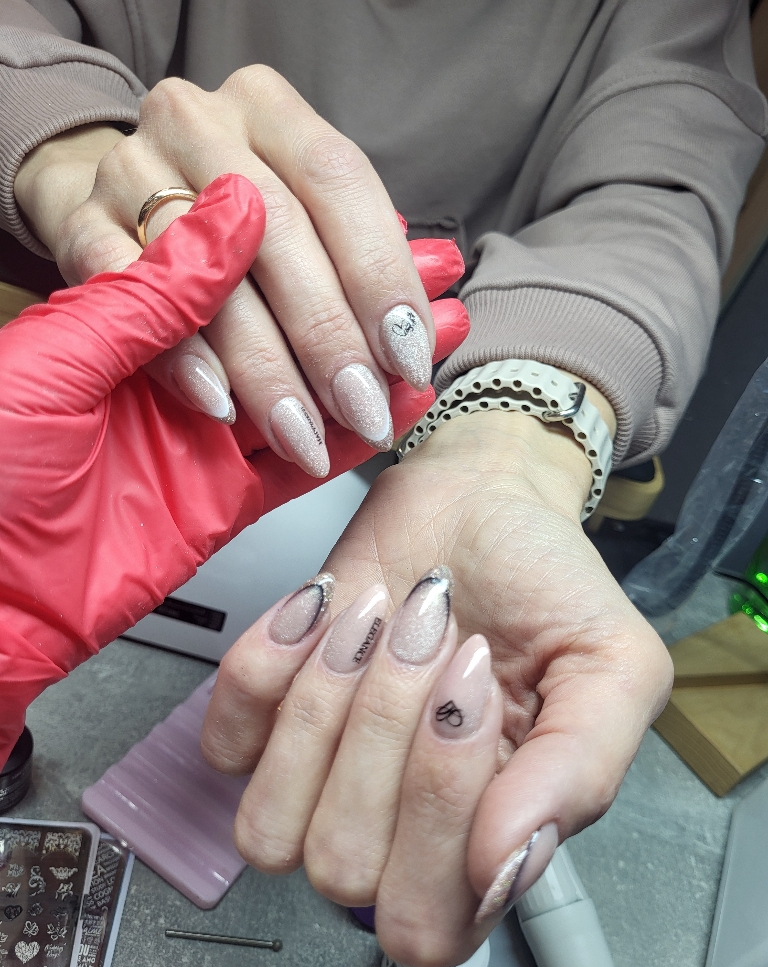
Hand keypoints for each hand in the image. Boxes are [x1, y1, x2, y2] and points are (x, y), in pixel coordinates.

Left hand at [0, 174, 463, 770]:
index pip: (238, 257)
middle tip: (429, 270)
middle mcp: (177, 368)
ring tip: (439, 326)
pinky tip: (407, 402)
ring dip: (377, 358)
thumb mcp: (62, 357)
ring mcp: (205, 437)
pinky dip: (358, 437)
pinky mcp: (223, 502)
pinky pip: (303, 465)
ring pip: (311, 390)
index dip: (310, 236)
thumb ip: (159, 286)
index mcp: (127, 315)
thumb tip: (236, 206)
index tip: (371, 214)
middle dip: (365, 295)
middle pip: (289, 321)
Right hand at [14, 68, 444, 468]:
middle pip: (279, 230)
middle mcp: (200, 122)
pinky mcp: (79, 223)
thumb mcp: (309, 226)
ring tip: (304, 434)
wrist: (124, 206)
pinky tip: (222, 408)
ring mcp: (129, 166)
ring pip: (208, 270)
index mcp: (271, 110)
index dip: (382, 275)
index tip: (411, 359)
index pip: (341, 182)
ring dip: (264, 367)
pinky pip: (129, 296)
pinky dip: (181, 356)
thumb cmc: (238, 226)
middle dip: (329, 337)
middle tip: (365, 411)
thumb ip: (368, 260)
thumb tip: (447, 303)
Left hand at [202, 407, 672, 966]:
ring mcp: (318, 780)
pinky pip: (224, 740)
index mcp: (483, 843)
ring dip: (325, 705)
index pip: (427, 923)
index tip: (473, 689)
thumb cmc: (545, 585)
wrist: (481, 503)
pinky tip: (326, 610)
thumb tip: (504, 866)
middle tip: (433, 638)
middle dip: (387, 733)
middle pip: (343, 867)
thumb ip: (578, 774)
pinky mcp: (262, 718)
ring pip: (270, 824)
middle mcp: (391, 829)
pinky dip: (270, 664)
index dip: (441, 814)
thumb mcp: (612, 668)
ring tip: (379, 621)